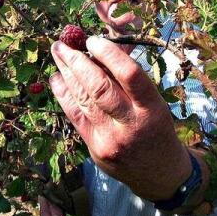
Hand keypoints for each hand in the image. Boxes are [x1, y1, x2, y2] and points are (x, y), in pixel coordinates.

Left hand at [50, 36, 191, 200]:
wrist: (159, 174)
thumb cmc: (156, 129)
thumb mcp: (154, 102)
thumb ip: (129, 79)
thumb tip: (104, 47)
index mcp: (152, 108)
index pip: (130, 75)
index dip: (109, 54)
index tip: (92, 40)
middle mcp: (131, 124)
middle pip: (100, 87)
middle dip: (77, 62)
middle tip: (62, 44)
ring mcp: (110, 138)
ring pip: (83, 100)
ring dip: (66, 74)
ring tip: (57, 55)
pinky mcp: (95, 148)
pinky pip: (75, 115)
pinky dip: (64, 94)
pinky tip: (56, 79)